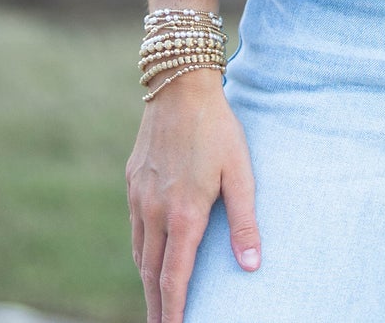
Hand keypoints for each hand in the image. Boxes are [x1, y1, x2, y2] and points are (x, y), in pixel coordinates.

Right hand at [126, 68, 259, 322]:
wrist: (179, 85)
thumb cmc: (218, 127)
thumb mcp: (240, 172)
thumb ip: (244, 222)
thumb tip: (252, 267)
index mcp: (183, 214)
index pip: (174, 278)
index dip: (175, 311)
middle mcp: (154, 211)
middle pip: (151, 274)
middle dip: (156, 307)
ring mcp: (139, 196)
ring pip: (139, 252)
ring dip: (147, 282)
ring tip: (155, 304)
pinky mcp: (132, 181)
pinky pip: (135, 227)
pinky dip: (142, 251)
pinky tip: (149, 256)